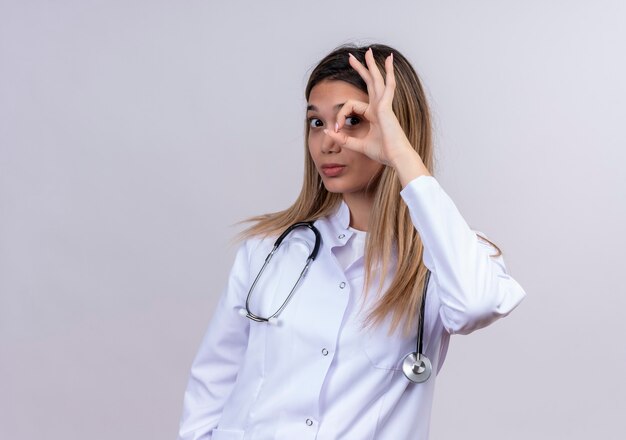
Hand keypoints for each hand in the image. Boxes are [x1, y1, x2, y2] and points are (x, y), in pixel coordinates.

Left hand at [322, 48, 413, 166]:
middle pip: (369, 83)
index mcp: (374, 114)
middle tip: (351, 57)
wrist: (396, 157)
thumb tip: (328, 131)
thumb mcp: (358, 145)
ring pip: (377, 80)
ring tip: (368, 52)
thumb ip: (343, 139)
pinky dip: (389, 73)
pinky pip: (388, 86)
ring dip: (371, 65)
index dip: (341, 115)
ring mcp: (384, 105)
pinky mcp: (387, 107)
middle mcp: (379, 107)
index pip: (351, 105)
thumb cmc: (383, 152)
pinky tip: (388, 61)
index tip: (337, 128)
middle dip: (360, 69)